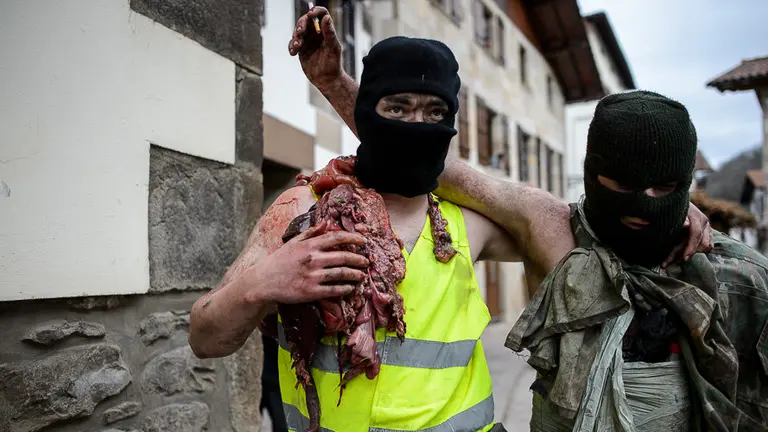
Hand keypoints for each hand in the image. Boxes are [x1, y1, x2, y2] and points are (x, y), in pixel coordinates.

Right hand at [250, 220, 368, 303]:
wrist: (263, 282)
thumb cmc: (278, 261)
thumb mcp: (293, 242)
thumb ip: (311, 232)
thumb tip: (326, 222)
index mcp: (309, 245)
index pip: (336, 237)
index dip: (353, 238)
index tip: (363, 241)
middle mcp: (312, 259)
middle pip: (343, 257)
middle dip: (358, 259)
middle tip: (366, 261)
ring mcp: (312, 276)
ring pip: (341, 274)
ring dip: (355, 274)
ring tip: (362, 275)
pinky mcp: (311, 292)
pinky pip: (333, 290)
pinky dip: (345, 288)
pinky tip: (351, 288)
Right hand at [288, 6, 342, 91]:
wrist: (327, 80)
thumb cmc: (334, 64)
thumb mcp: (333, 48)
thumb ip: (329, 33)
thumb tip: (326, 18)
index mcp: (326, 31)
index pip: (321, 14)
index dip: (315, 11)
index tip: (311, 14)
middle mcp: (316, 34)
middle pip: (306, 21)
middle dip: (301, 25)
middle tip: (300, 32)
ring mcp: (308, 41)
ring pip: (297, 32)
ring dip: (295, 37)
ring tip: (298, 46)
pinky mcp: (301, 50)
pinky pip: (293, 44)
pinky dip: (291, 46)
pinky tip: (292, 53)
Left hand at [662, 203, 712, 267]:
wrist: (676, 199)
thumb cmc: (673, 206)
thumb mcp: (674, 211)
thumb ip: (680, 218)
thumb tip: (686, 224)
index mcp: (697, 216)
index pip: (696, 234)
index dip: (691, 247)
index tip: (684, 258)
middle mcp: (704, 222)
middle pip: (701, 244)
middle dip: (687, 253)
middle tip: (671, 262)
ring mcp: (707, 227)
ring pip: (706, 246)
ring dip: (692, 253)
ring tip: (675, 259)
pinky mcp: (707, 231)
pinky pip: (708, 245)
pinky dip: (697, 251)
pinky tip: (683, 254)